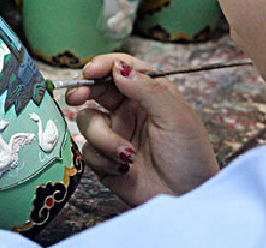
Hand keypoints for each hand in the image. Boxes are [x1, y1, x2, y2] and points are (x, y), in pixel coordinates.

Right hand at [66, 54, 219, 205]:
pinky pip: (88, 149)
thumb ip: (146, 89)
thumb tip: (119, 67)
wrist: (187, 199)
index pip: (121, 69)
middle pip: (97, 89)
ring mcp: (116, 133)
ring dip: (104, 137)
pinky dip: (103, 158)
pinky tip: (123, 168)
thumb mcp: (175, 116)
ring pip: (88, 120)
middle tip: (75, 97)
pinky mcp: (105, 157)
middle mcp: (129, 109)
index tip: (90, 70)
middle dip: (84, 91)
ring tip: (126, 154)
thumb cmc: (190, 156)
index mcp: (149, 93)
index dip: (103, 65)